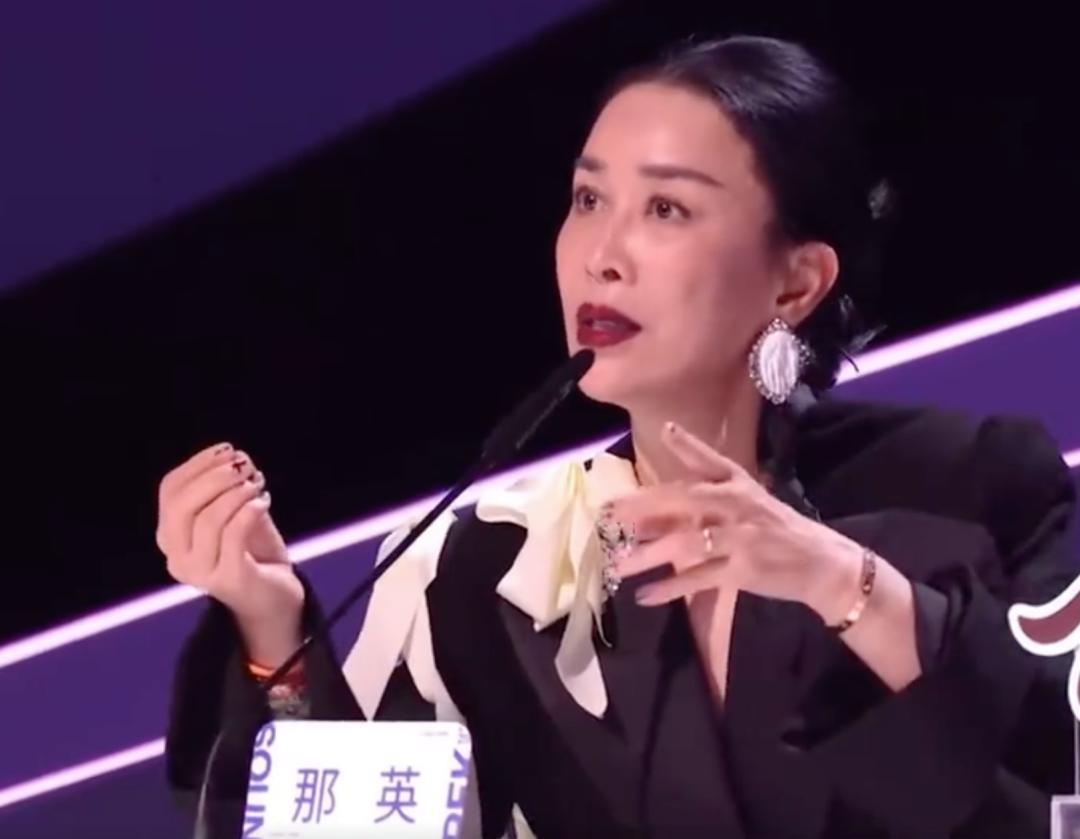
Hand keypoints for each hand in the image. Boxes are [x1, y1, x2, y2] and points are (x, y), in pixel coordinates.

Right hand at [156, 443, 303, 663]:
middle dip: (214, 477)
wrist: (276, 598)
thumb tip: (234, 458)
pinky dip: (249, 511)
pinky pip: (232, 535)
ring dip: (235, 493)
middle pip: (181, 505)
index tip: (228, 450)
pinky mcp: (228, 580)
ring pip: (207, 520)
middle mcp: (177, 557)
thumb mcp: (234, 513)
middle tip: (245, 467)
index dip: (198, 464)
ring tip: (257, 485)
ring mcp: (200, 572)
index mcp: (171, 536)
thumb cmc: (253, 551)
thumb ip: (227, 488)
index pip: (170, 490)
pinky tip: (264, 502)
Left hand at [603, 422, 861, 622]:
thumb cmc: (778, 532)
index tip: (666, 429)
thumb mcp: (748, 504)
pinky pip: (699, 579)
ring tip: (617, 565)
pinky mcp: (744, 570)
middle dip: (643, 508)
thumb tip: (651, 513)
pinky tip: (645, 596)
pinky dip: (670, 589)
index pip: (710, 460)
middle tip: (609, 515)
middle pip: (684, 501)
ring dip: (647, 555)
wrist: (824, 564)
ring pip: (685, 544)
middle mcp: (737, 505)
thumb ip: (704, 504)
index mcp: (739, 485)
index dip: (688, 444)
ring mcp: (741, 537)